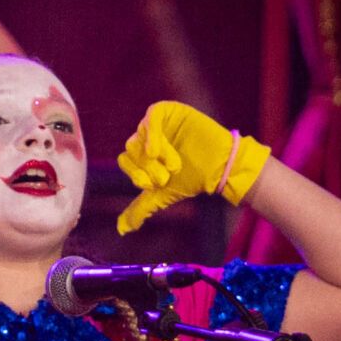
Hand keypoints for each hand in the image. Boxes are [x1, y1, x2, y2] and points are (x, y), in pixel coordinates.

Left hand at [114, 100, 270, 234]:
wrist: (218, 168)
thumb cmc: (191, 180)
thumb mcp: (161, 196)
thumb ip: (140, 209)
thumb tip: (122, 229)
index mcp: (141, 154)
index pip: (125, 161)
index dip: (136, 174)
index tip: (154, 185)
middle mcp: (147, 137)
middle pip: (131, 148)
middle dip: (147, 167)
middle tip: (166, 177)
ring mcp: (158, 122)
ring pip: (141, 134)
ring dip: (156, 154)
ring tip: (175, 165)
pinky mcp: (170, 110)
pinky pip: (152, 116)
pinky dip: (152, 133)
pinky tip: (157, 149)